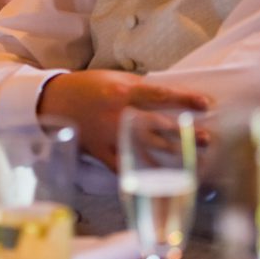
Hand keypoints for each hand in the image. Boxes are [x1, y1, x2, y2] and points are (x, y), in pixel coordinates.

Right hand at [37, 69, 208, 171]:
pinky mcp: (102, 152)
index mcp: (123, 92)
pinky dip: (143, 174)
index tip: (205, 104)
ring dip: (171, 155)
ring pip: (147, 149)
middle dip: (184, 133)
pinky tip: (161, 180)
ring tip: (193, 160)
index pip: (161, 95)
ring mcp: (110, 136)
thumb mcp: (114, 78)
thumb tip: (168, 96)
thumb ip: (139, 88)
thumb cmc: (87, 86)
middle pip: (158, 125)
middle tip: (206, 138)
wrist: (54, 101)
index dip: (185, 99)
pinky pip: (126, 166)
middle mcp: (118, 115)